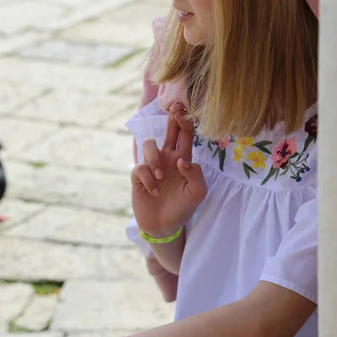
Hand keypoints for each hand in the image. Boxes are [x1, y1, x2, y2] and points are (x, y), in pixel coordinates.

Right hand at [131, 106, 206, 238]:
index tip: (183, 111)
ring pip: (149, 144)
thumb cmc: (183, 207)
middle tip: (173, 112)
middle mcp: (167, 157)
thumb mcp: (197, 194)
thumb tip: (183, 161)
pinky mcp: (138, 176)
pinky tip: (154, 191)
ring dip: (155, 158)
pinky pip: (139, 167)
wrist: (164, 226)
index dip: (184, 120)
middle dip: (171, 119)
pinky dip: (147, 178)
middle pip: (169, 129)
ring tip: (161, 176)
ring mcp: (152, 165)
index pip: (185, 134)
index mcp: (183, 158)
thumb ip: (196, 176)